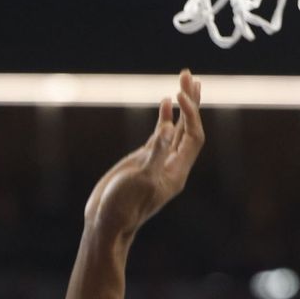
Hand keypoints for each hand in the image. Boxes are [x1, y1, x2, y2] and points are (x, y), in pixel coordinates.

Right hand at [84, 70, 204, 236]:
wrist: (106, 223)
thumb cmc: (122, 207)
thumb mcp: (139, 180)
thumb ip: (154, 154)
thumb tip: (168, 128)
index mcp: (176, 172)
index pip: (193, 136)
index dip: (190, 114)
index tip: (179, 94)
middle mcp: (172, 165)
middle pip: (190, 128)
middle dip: (191, 101)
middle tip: (189, 75)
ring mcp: (158, 162)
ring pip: (177, 128)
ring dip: (182, 105)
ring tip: (184, 81)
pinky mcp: (144, 161)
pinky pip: (161, 135)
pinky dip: (165, 117)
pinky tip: (165, 103)